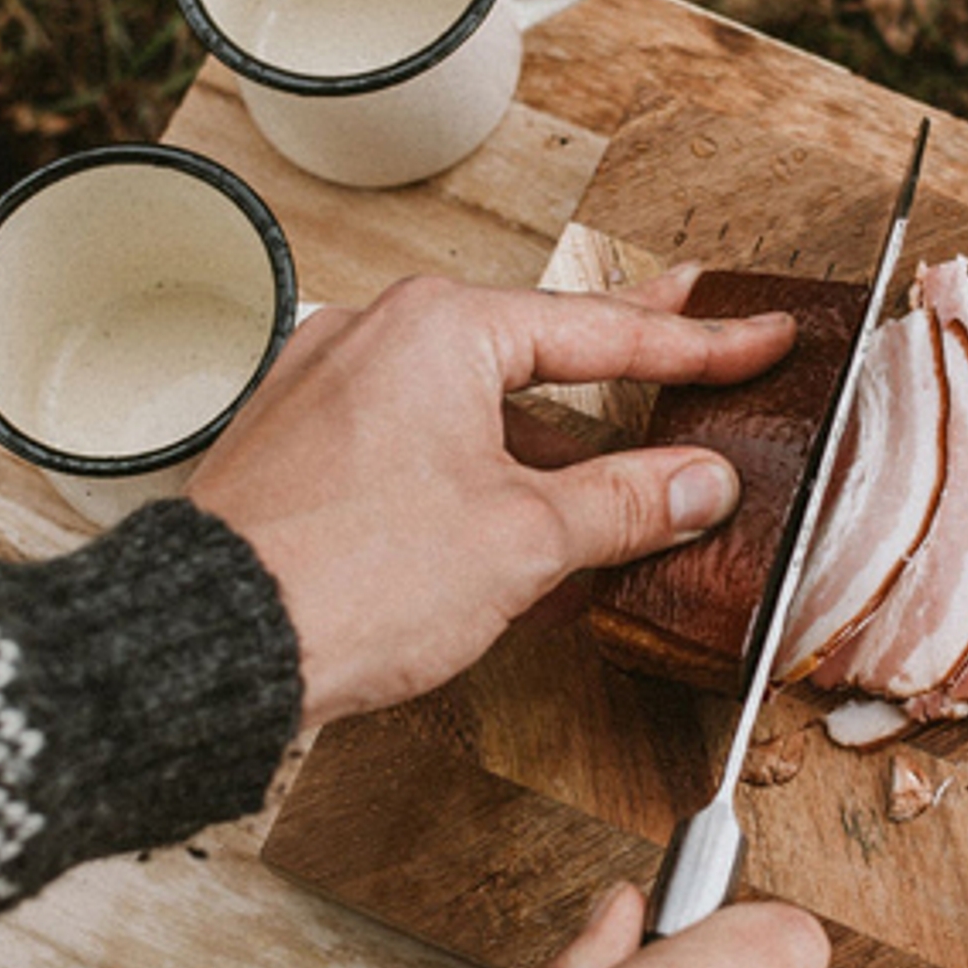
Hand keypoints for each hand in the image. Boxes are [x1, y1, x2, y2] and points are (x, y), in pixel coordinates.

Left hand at [188, 270, 795, 725]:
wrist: (212, 643)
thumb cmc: (344, 577)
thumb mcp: (522, 539)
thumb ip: (624, 502)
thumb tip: (696, 484)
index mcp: (439, 330)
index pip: (601, 334)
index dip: (697, 346)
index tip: (755, 338)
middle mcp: (375, 336)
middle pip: (530, 349)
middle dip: (615, 356)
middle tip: (687, 324)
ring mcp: (329, 389)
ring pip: (469, 405)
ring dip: (543, 449)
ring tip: (611, 484)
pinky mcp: (301, 448)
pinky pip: (415, 444)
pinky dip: (475, 475)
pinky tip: (511, 529)